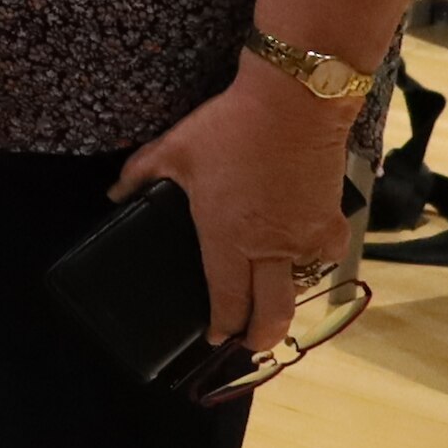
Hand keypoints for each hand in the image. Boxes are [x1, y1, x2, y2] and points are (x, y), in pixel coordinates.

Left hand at [116, 62, 360, 348]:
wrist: (295, 103)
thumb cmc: (230, 127)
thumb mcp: (173, 149)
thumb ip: (138, 175)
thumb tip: (113, 194)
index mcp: (228, 238)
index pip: (227, 299)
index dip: (222, 325)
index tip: (215, 336)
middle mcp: (270, 248)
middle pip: (272, 313)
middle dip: (260, 337)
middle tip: (251, 345)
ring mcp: (306, 238)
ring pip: (301, 285)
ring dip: (287, 296)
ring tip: (273, 298)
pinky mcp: (334, 222)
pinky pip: (325, 257)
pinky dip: (315, 262)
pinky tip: (304, 255)